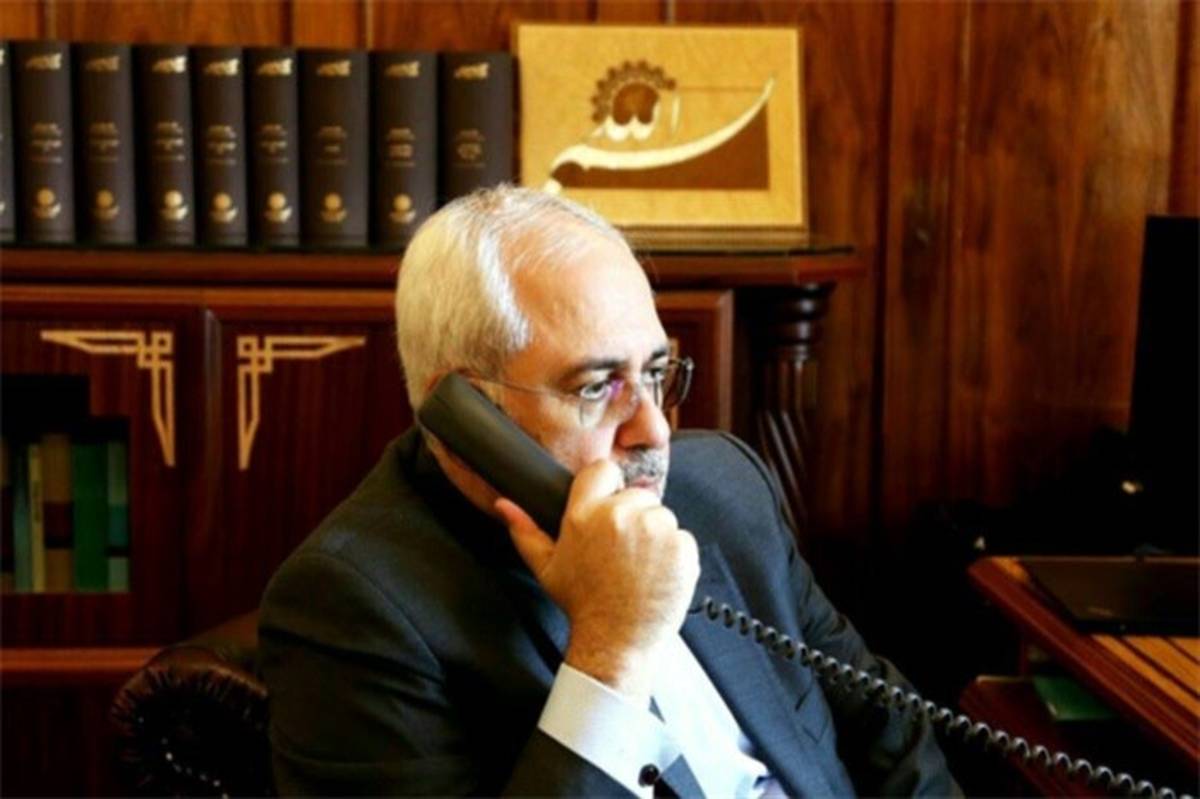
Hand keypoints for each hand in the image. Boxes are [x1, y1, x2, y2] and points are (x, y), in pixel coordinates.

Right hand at [495, 459, 699, 700]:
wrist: (617, 642)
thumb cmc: (583, 605)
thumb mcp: (547, 567)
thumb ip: (525, 531)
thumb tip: (504, 506)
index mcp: (584, 515)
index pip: (603, 470)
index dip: (607, 486)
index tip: (608, 506)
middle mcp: (619, 516)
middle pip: (635, 494)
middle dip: (632, 516)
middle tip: (623, 551)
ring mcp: (654, 530)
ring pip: (661, 515)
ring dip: (655, 535)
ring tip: (638, 566)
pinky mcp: (681, 547)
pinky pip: (682, 537)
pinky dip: (675, 553)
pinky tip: (656, 574)